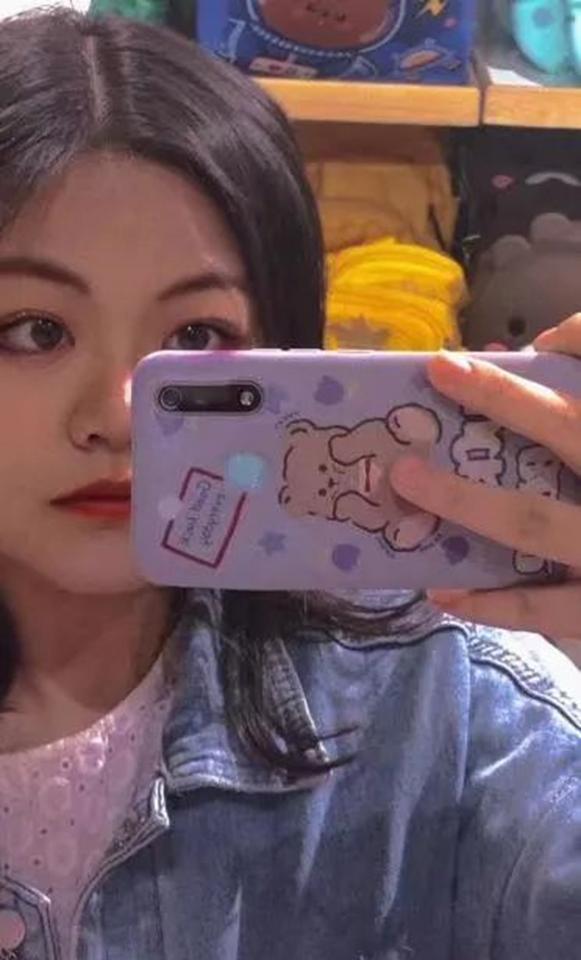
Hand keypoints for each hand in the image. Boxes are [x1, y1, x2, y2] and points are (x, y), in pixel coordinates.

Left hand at [389, 317, 580, 635]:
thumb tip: (542, 347)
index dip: (573, 339)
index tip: (521, 332)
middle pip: (569, 427)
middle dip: (507, 398)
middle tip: (441, 370)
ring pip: (535, 521)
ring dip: (465, 500)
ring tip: (404, 480)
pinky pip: (538, 608)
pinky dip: (487, 602)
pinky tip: (441, 590)